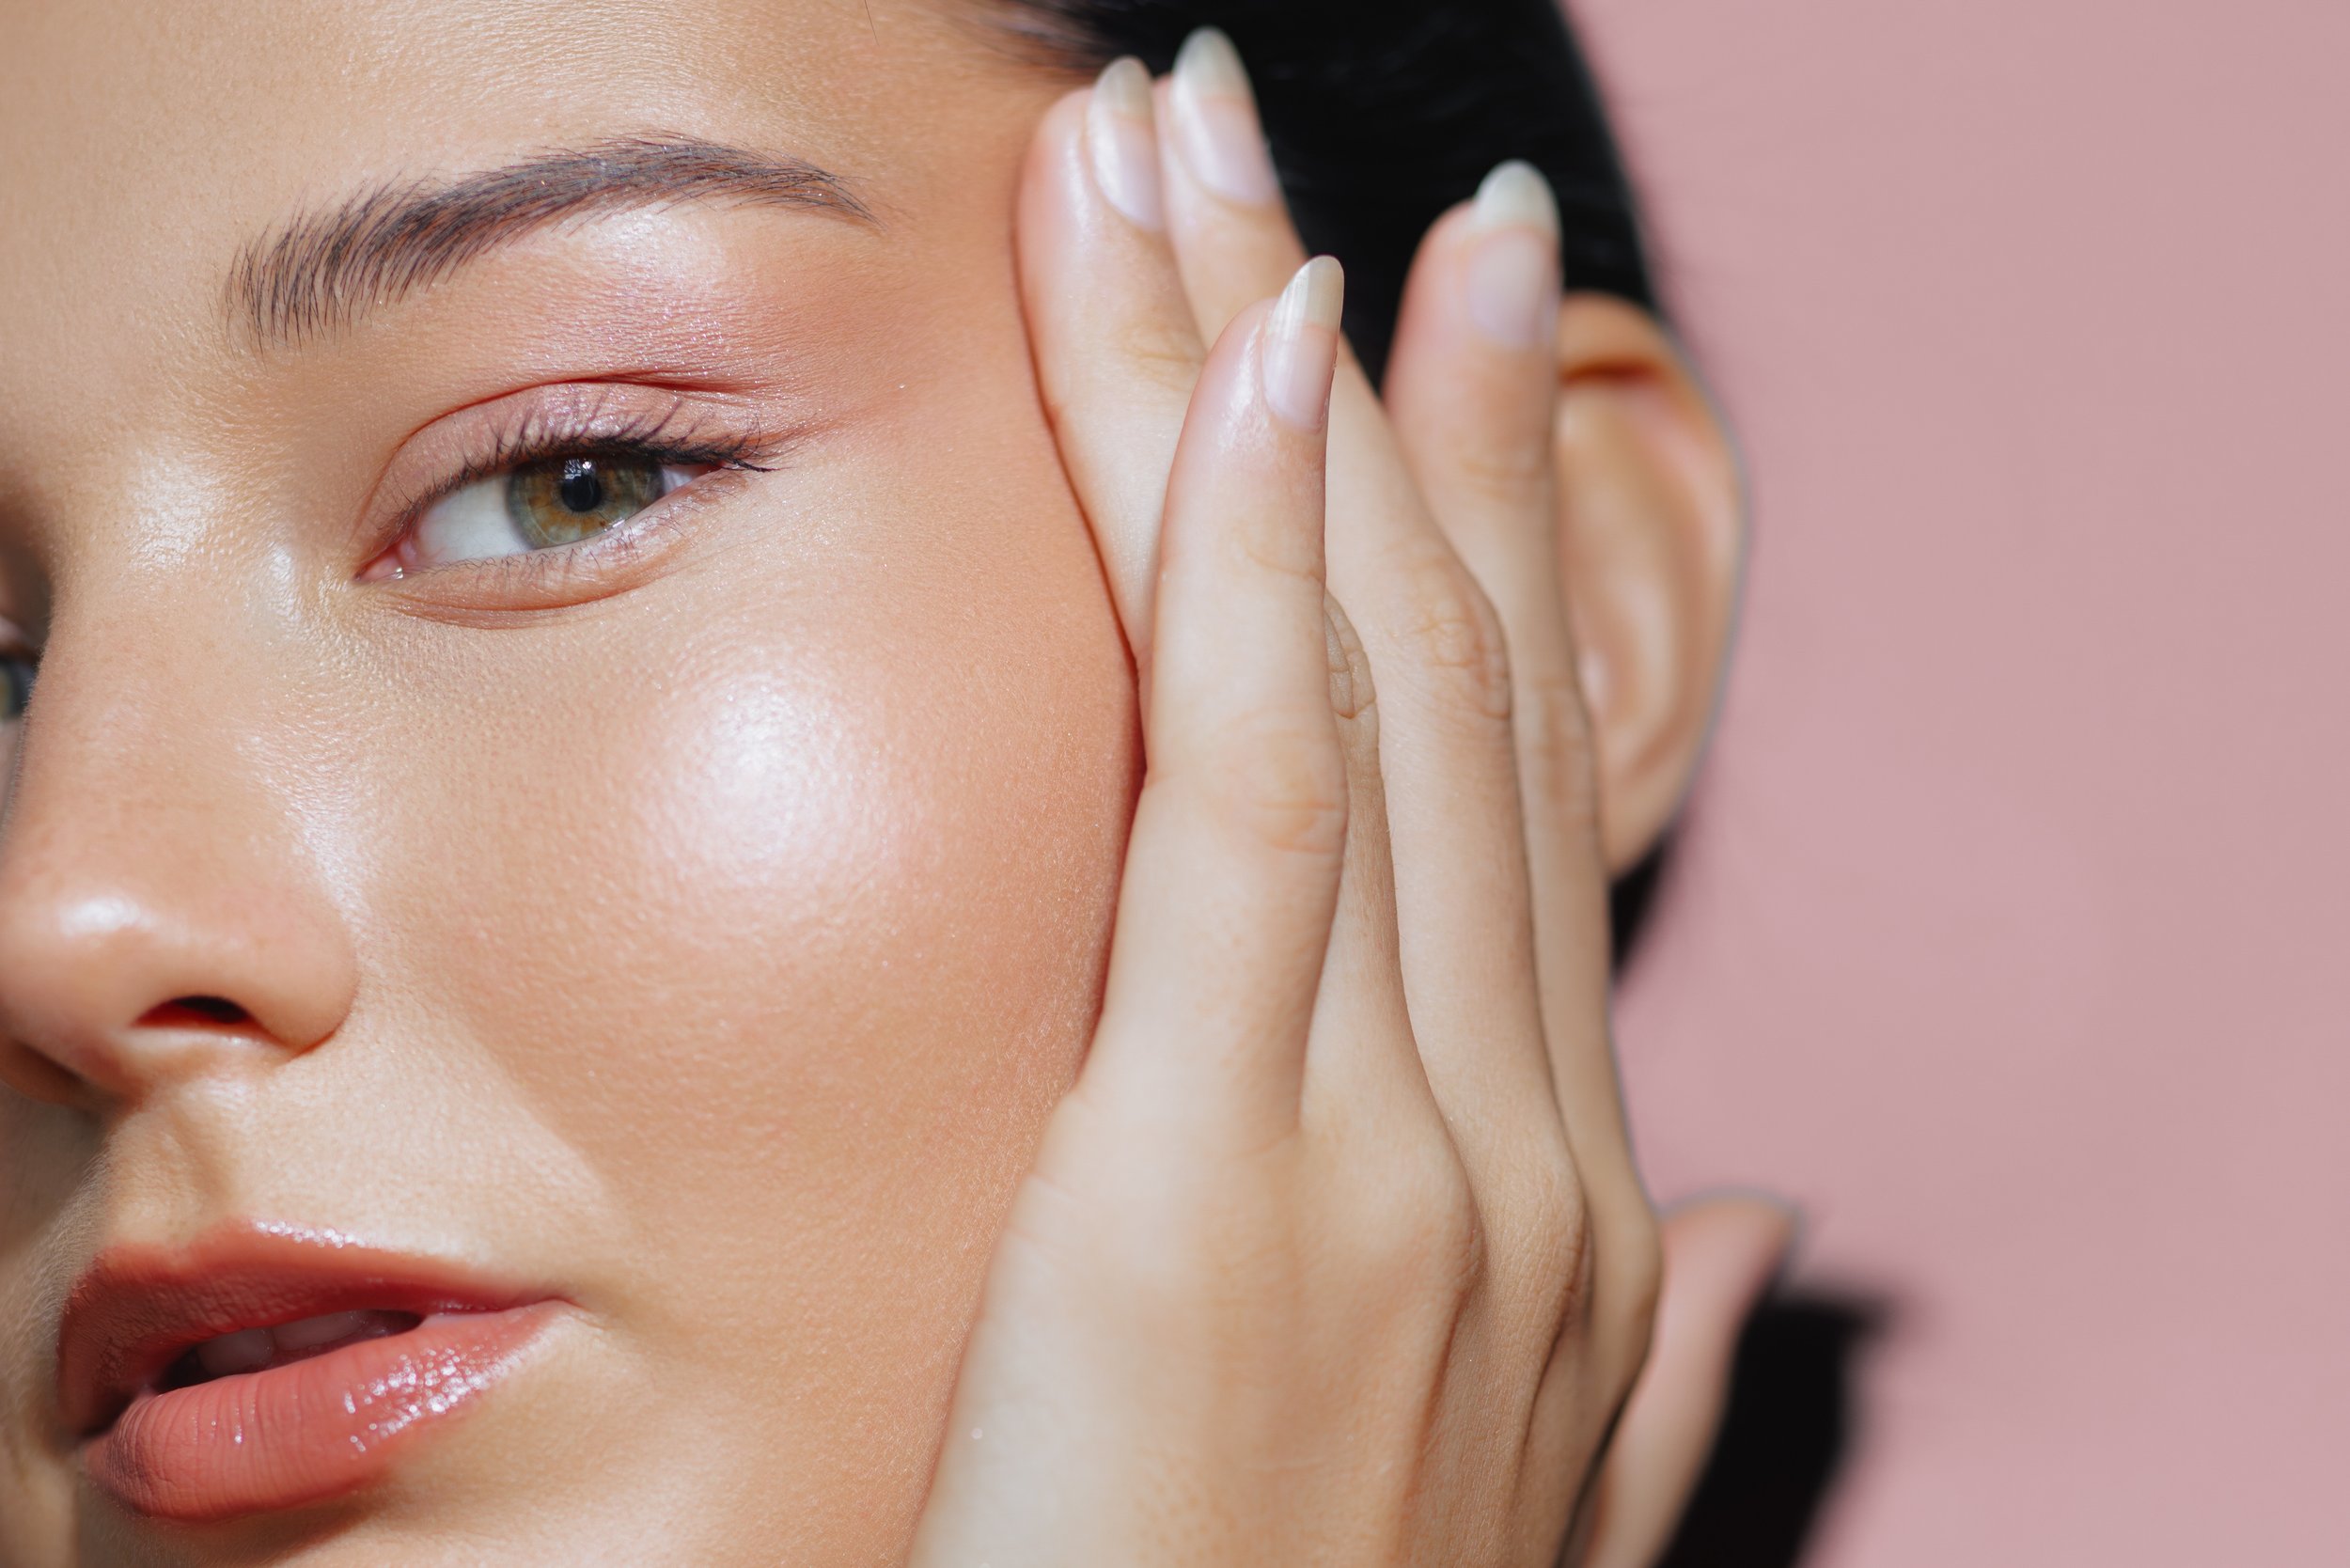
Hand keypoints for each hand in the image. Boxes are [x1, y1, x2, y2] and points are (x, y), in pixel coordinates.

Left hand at [910, 34, 1788, 1566]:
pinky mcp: (1222, 1172)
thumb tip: (1743, 1214)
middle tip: (1319, 155)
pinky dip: (1251, 565)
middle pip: (1431, 670)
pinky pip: (1260, 800)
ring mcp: (1391, 1139)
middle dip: (1370, 384)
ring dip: (1268, 384)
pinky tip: (1242, 364)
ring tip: (1203, 154)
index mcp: (1555, 1188)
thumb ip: (1633, 1347)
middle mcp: (1511, 1128)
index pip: (1507, 780)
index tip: (1427, 333)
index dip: (1473, 531)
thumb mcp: (1517, 1503)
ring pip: (1342, 672)